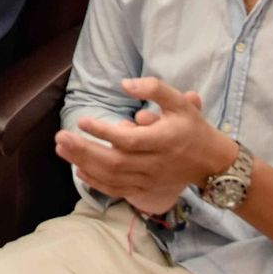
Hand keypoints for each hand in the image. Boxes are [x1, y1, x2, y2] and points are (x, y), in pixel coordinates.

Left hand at [55, 77, 235, 215]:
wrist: (211, 162)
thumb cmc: (192, 128)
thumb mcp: (179, 102)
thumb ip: (154, 89)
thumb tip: (124, 84)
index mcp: (163, 140)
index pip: (129, 141)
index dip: (104, 132)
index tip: (82, 120)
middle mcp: (155, 163)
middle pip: (115, 162)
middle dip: (85, 150)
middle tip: (60, 137)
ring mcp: (149, 180)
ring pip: (113, 178)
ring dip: (85, 164)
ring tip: (62, 149)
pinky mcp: (145, 190)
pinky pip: (117, 190)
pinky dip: (96, 182)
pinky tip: (79, 169)